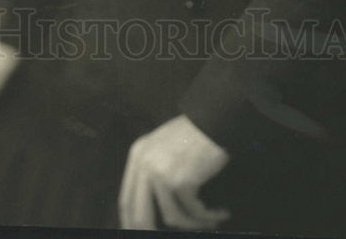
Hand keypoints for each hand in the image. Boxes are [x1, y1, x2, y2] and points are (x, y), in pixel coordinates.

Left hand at [119, 114, 230, 229]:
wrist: (215, 117)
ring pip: (172, 217)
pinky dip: (207, 217)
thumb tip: (153, 206)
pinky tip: (219, 215)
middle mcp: (145, 165)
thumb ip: (153, 169)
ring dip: (193, 224)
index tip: (140, 234)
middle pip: (140, 215)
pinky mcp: (182, 181)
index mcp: (138, 155)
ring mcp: (162, 173)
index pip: (126, 200)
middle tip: (168, 238)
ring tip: (210, 222)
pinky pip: (193, 211)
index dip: (131, 222)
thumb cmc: (195, 131)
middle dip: (152, 232)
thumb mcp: (163, 146)